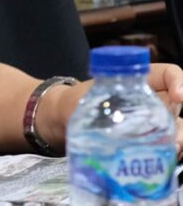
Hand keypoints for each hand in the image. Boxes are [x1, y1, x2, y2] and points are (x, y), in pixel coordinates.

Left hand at [39, 62, 182, 155]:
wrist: (66, 119)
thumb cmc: (77, 101)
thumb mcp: (83, 96)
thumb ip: (91, 99)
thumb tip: (88, 111)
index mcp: (139, 81)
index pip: (167, 74)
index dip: (178, 81)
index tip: (179, 96)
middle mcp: (152, 100)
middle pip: (177, 107)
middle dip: (180, 123)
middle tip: (175, 139)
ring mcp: (153, 122)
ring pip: (177, 129)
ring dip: (178, 141)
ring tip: (172, 151)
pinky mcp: (149, 141)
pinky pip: (167, 146)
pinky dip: (168, 154)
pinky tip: (161, 162)